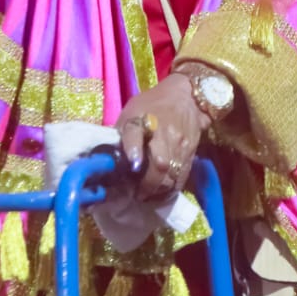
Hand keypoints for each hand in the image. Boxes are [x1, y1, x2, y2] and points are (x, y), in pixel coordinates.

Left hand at [115, 74, 208, 200]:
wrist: (185, 97)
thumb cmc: (152, 104)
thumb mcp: (132, 111)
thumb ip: (122, 132)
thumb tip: (107, 156)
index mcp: (141, 118)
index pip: (134, 132)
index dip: (132, 149)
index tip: (131, 165)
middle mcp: (162, 133)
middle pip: (158, 164)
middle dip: (146, 184)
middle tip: (135, 195)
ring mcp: (178, 145)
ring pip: (170, 175)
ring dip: (157, 191)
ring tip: (145, 197)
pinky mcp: (189, 154)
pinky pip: (181, 178)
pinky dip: (169, 190)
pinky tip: (160, 194)